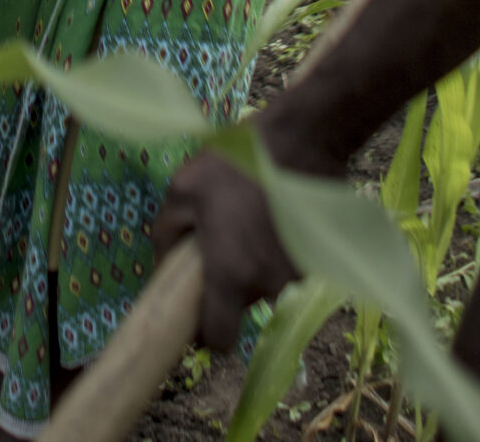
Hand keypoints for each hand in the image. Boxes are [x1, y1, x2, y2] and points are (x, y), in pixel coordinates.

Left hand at [154, 149, 305, 350]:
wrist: (300, 140)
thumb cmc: (235, 164)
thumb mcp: (183, 190)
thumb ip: (166, 235)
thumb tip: (162, 268)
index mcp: (230, 273)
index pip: (220, 339)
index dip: (206, 333)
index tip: (198, 313)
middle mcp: (266, 284)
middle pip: (240, 305)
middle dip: (228, 282)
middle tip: (221, 242)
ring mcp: (295, 274)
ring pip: (264, 285)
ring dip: (253, 265)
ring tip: (248, 222)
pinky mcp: (316, 259)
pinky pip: (285, 269)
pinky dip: (276, 253)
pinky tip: (271, 218)